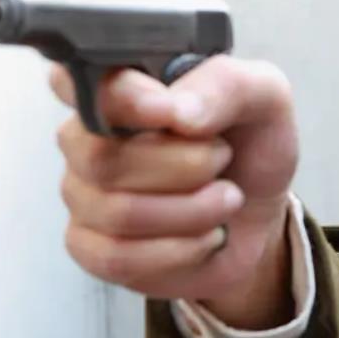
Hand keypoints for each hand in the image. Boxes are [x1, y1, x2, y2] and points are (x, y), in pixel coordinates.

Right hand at [50, 56, 298, 322]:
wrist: (258, 210)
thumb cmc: (249, 144)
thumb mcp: (263, 98)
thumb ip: (225, 86)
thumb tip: (177, 110)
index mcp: (119, 87)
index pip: (75, 79)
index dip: (118, 98)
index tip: (166, 110)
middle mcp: (87, 138)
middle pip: (102, 157)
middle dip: (184, 164)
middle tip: (223, 157)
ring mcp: (84, 195)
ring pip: (118, 212)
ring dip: (193, 210)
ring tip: (228, 198)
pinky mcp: (92, 248)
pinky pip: (118, 257)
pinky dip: (180, 251)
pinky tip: (207, 236)